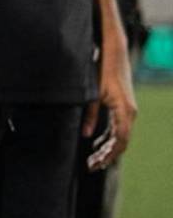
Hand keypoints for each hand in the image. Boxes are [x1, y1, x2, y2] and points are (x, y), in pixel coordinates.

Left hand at [83, 40, 137, 171]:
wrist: (114, 51)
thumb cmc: (102, 69)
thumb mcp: (92, 93)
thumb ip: (90, 115)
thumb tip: (87, 136)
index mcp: (124, 110)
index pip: (120, 141)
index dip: (108, 155)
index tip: (95, 165)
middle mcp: (130, 112)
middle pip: (121, 141)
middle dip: (107, 155)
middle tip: (91, 166)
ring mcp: (128, 109)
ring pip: (120, 136)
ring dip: (107, 148)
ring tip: (93, 159)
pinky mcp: (123, 106)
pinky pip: (119, 127)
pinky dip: (109, 138)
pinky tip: (97, 144)